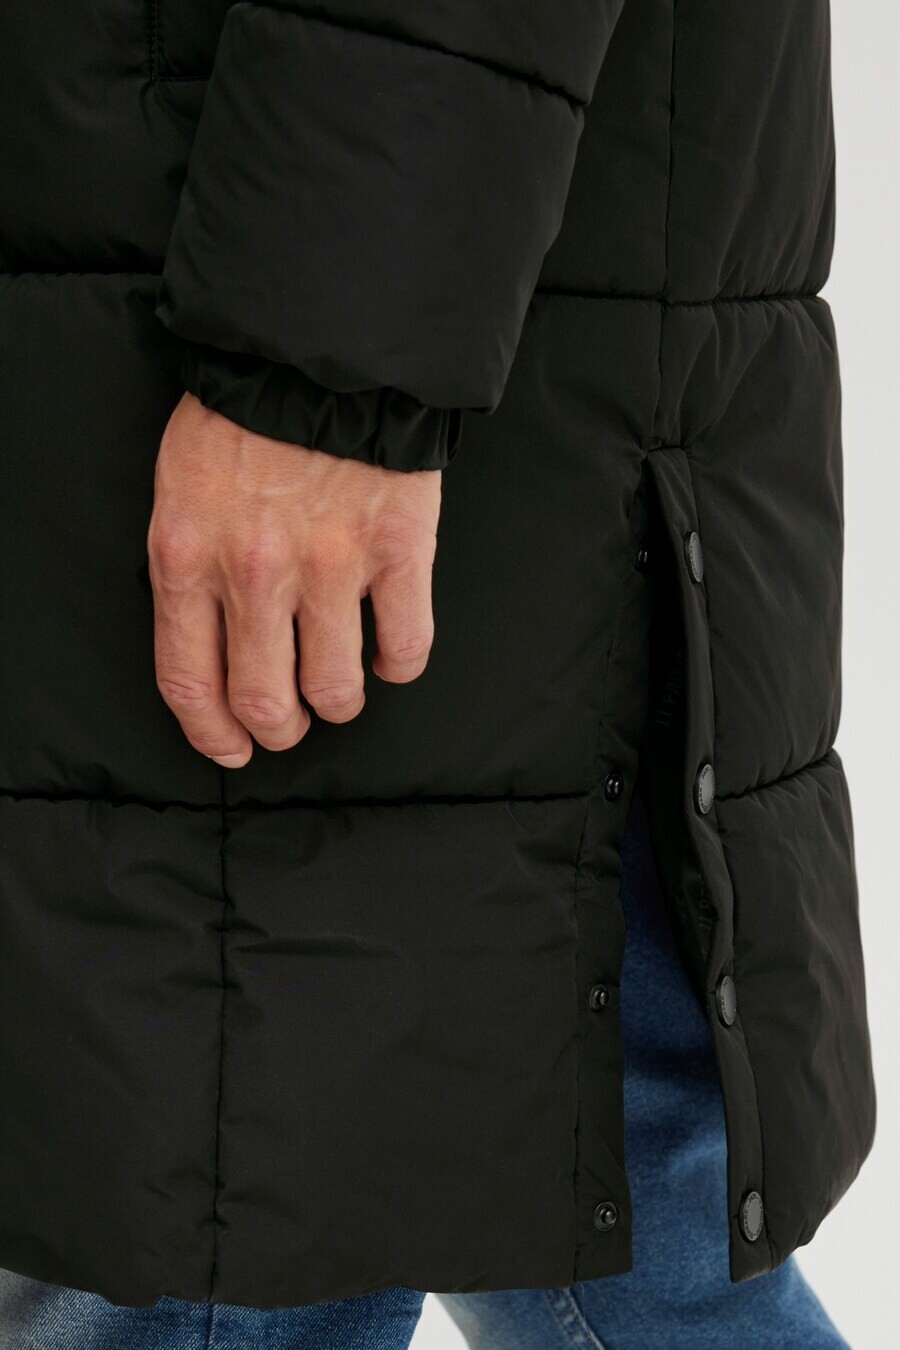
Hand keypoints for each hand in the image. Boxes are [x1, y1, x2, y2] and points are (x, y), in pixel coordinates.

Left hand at [147, 392, 440, 766]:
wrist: (324, 348)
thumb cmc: (247, 415)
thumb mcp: (181, 489)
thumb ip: (190, 570)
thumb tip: (215, 646)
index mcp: (188, 556)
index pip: (191, 681)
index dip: (212, 734)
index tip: (231, 748)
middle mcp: (256, 573)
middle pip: (266, 702)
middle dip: (279, 728)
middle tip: (290, 723)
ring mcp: (331, 565)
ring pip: (337, 689)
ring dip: (340, 703)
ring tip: (341, 687)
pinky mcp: (398, 551)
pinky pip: (406, 647)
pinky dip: (399, 665)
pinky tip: (390, 654)